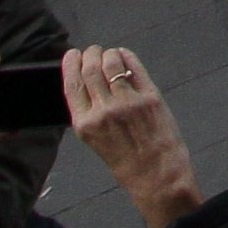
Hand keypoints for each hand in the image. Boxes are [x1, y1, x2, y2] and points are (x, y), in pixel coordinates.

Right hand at [61, 47, 205, 227]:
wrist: (156, 175)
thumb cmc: (126, 161)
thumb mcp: (95, 140)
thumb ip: (89, 113)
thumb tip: (86, 82)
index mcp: (85, 124)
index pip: (71, 83)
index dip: (70, 63)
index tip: (72, 55)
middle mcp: (104, 110)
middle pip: (91, 68)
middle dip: (90, 54)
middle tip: (93, 51)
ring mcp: (128, 102)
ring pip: (112, 62)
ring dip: (109, 54)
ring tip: (110, 55)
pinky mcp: (150, 97)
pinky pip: (135, 67)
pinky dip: (127, 56)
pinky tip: (125, 56)